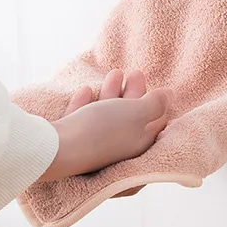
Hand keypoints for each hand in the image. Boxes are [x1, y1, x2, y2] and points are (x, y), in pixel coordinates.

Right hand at [38, 70, 170, 182]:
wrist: (56, 149)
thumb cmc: (102, 131)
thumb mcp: (137, 113)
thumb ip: (156, 104)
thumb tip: (170, 95)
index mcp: (138, 149)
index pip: (155, 127)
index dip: (157, 104)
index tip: (158, 86)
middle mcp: (118, 153)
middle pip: (130, 121)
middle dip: (133, 95)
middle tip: (135, 73)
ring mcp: (92, 151)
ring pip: (106, 119)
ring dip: (111, 94)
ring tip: (115, 72)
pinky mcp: (70, 145)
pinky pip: (81, 122)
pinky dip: (85, 105)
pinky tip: (85, 90)